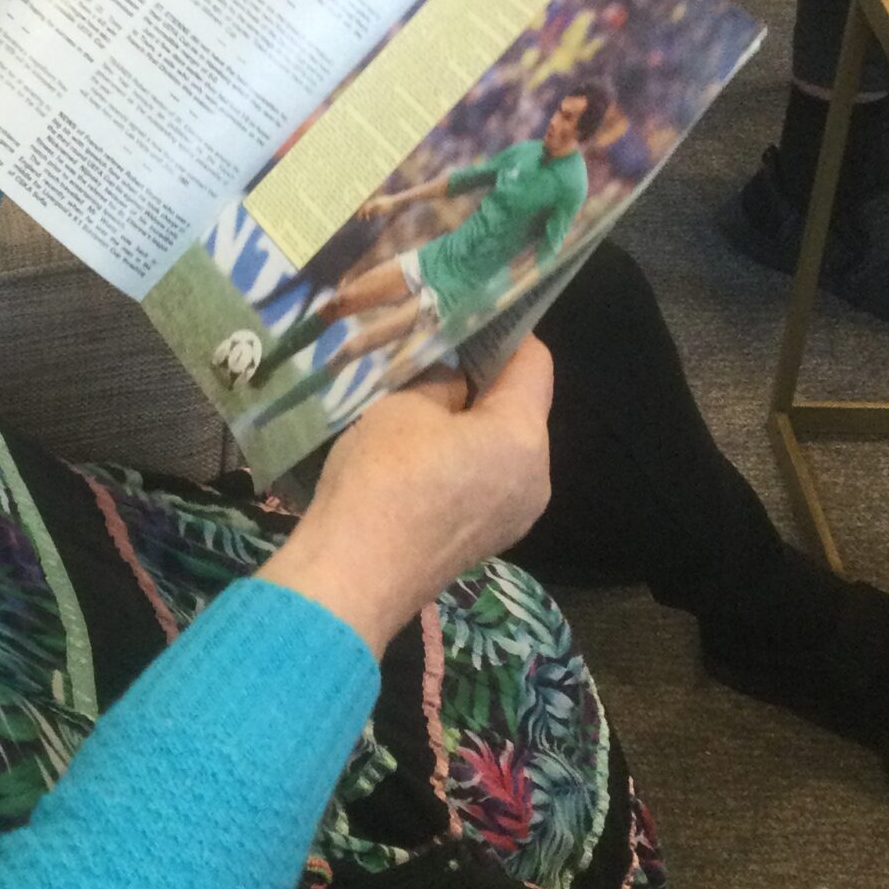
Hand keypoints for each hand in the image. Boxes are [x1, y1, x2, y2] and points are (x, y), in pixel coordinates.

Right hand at [257, 338, 554, 655]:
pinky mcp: (486, 541)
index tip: (468, 311)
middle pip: (520, 408)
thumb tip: (454, 376)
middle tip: (432, 354)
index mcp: (524, 437)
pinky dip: (461, 460)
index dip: (505, 330)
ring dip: (468, 422)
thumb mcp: (404, 405)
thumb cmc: (382, 478)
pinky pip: (485, 482)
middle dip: (481, 379)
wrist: (352, 577)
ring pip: (501, 447)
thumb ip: (440, 379)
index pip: (534, 363)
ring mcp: (514, 516)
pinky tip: (416, 455)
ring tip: (418, 404)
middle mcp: (536, 478)